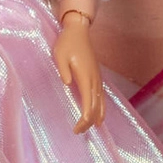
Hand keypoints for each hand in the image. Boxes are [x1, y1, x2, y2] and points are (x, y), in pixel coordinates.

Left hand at [52, 13, 104, 132]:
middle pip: (96, 105)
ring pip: (101, 101)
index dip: (84, 118)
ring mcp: (97, 77)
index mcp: (85, 76)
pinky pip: (102, 95)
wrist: (78, 31)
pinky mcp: (97, 76)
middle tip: (79, 132)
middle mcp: (94, 79)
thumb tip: (67, 83)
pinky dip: (102, 107)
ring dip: (97, 115)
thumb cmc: (67, 43)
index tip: (77, 128)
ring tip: (93, 128)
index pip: (88, 103)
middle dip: (89, 121)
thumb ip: (63, 70)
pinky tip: (100, 114)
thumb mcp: (59, 55)